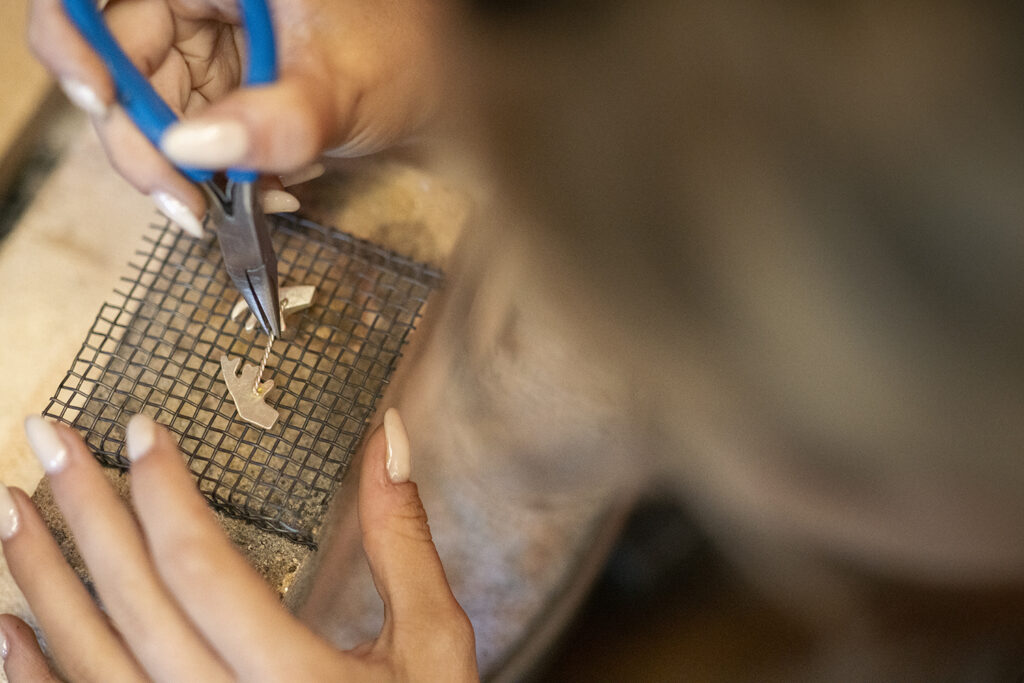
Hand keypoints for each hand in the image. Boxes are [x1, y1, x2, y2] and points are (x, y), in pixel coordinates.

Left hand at [0, 411, 476, 681]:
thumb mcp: (431, 642)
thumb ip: (403, 541)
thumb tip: (384, 441)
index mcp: (296, 680)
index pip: (203, 568)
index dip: (165, 492)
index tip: (145, 433)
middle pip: (134, 602)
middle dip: (86, 511)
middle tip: (52, 440)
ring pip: (91, 659)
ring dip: (42, 581)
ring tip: (12, 510)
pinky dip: (36, 672)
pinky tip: (10, 627)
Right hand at [28, 0, 447, 234]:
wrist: (440, 96)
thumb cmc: (407, 60)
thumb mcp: (343, 89)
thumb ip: (275, 121)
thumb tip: (188, 149)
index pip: (98, 2)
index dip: (74, 46)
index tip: (98, 103)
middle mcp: (195, 4)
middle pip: (116, 70)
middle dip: (146, 146)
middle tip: (187, 205)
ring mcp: (206, 49)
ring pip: (153, 116)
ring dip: (193, 175)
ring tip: (256, 199)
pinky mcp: (222, 91)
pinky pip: (193, 139)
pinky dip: (222, 177)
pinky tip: (271, 192)